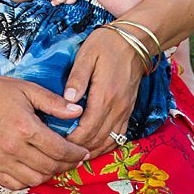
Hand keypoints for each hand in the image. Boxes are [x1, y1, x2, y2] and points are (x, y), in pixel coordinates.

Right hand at [0, 73, 83, 188]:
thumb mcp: (28, 89)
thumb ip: (54, 102)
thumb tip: (78, 111)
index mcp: (25, 127)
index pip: (59, 149)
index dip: (76, 153)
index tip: (84, 152)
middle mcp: (13, 148)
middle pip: (49, 167)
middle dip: (67, 165)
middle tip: (75, 159)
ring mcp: (0, 161)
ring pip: (34, 179)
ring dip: (49, 175)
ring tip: (57, 165)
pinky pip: (14, 185)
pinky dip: (28, 182)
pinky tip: (35, 171)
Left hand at [61, 26, 150, 160]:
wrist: (137, 39)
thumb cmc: (108, 44)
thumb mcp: (87, 54)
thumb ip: (77, 78)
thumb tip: (67, 100)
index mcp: (105, 96)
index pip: (87, 130)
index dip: (71, 141)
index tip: (55, 143)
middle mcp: (118, 107)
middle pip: (97, 140)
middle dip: (79, 150)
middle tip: (60, 154)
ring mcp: (125, 110)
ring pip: (109, 142)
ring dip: (92, 151)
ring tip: (74, 155)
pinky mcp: (129, 109)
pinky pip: (120, 136)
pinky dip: (106, 145)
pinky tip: (94, 147)